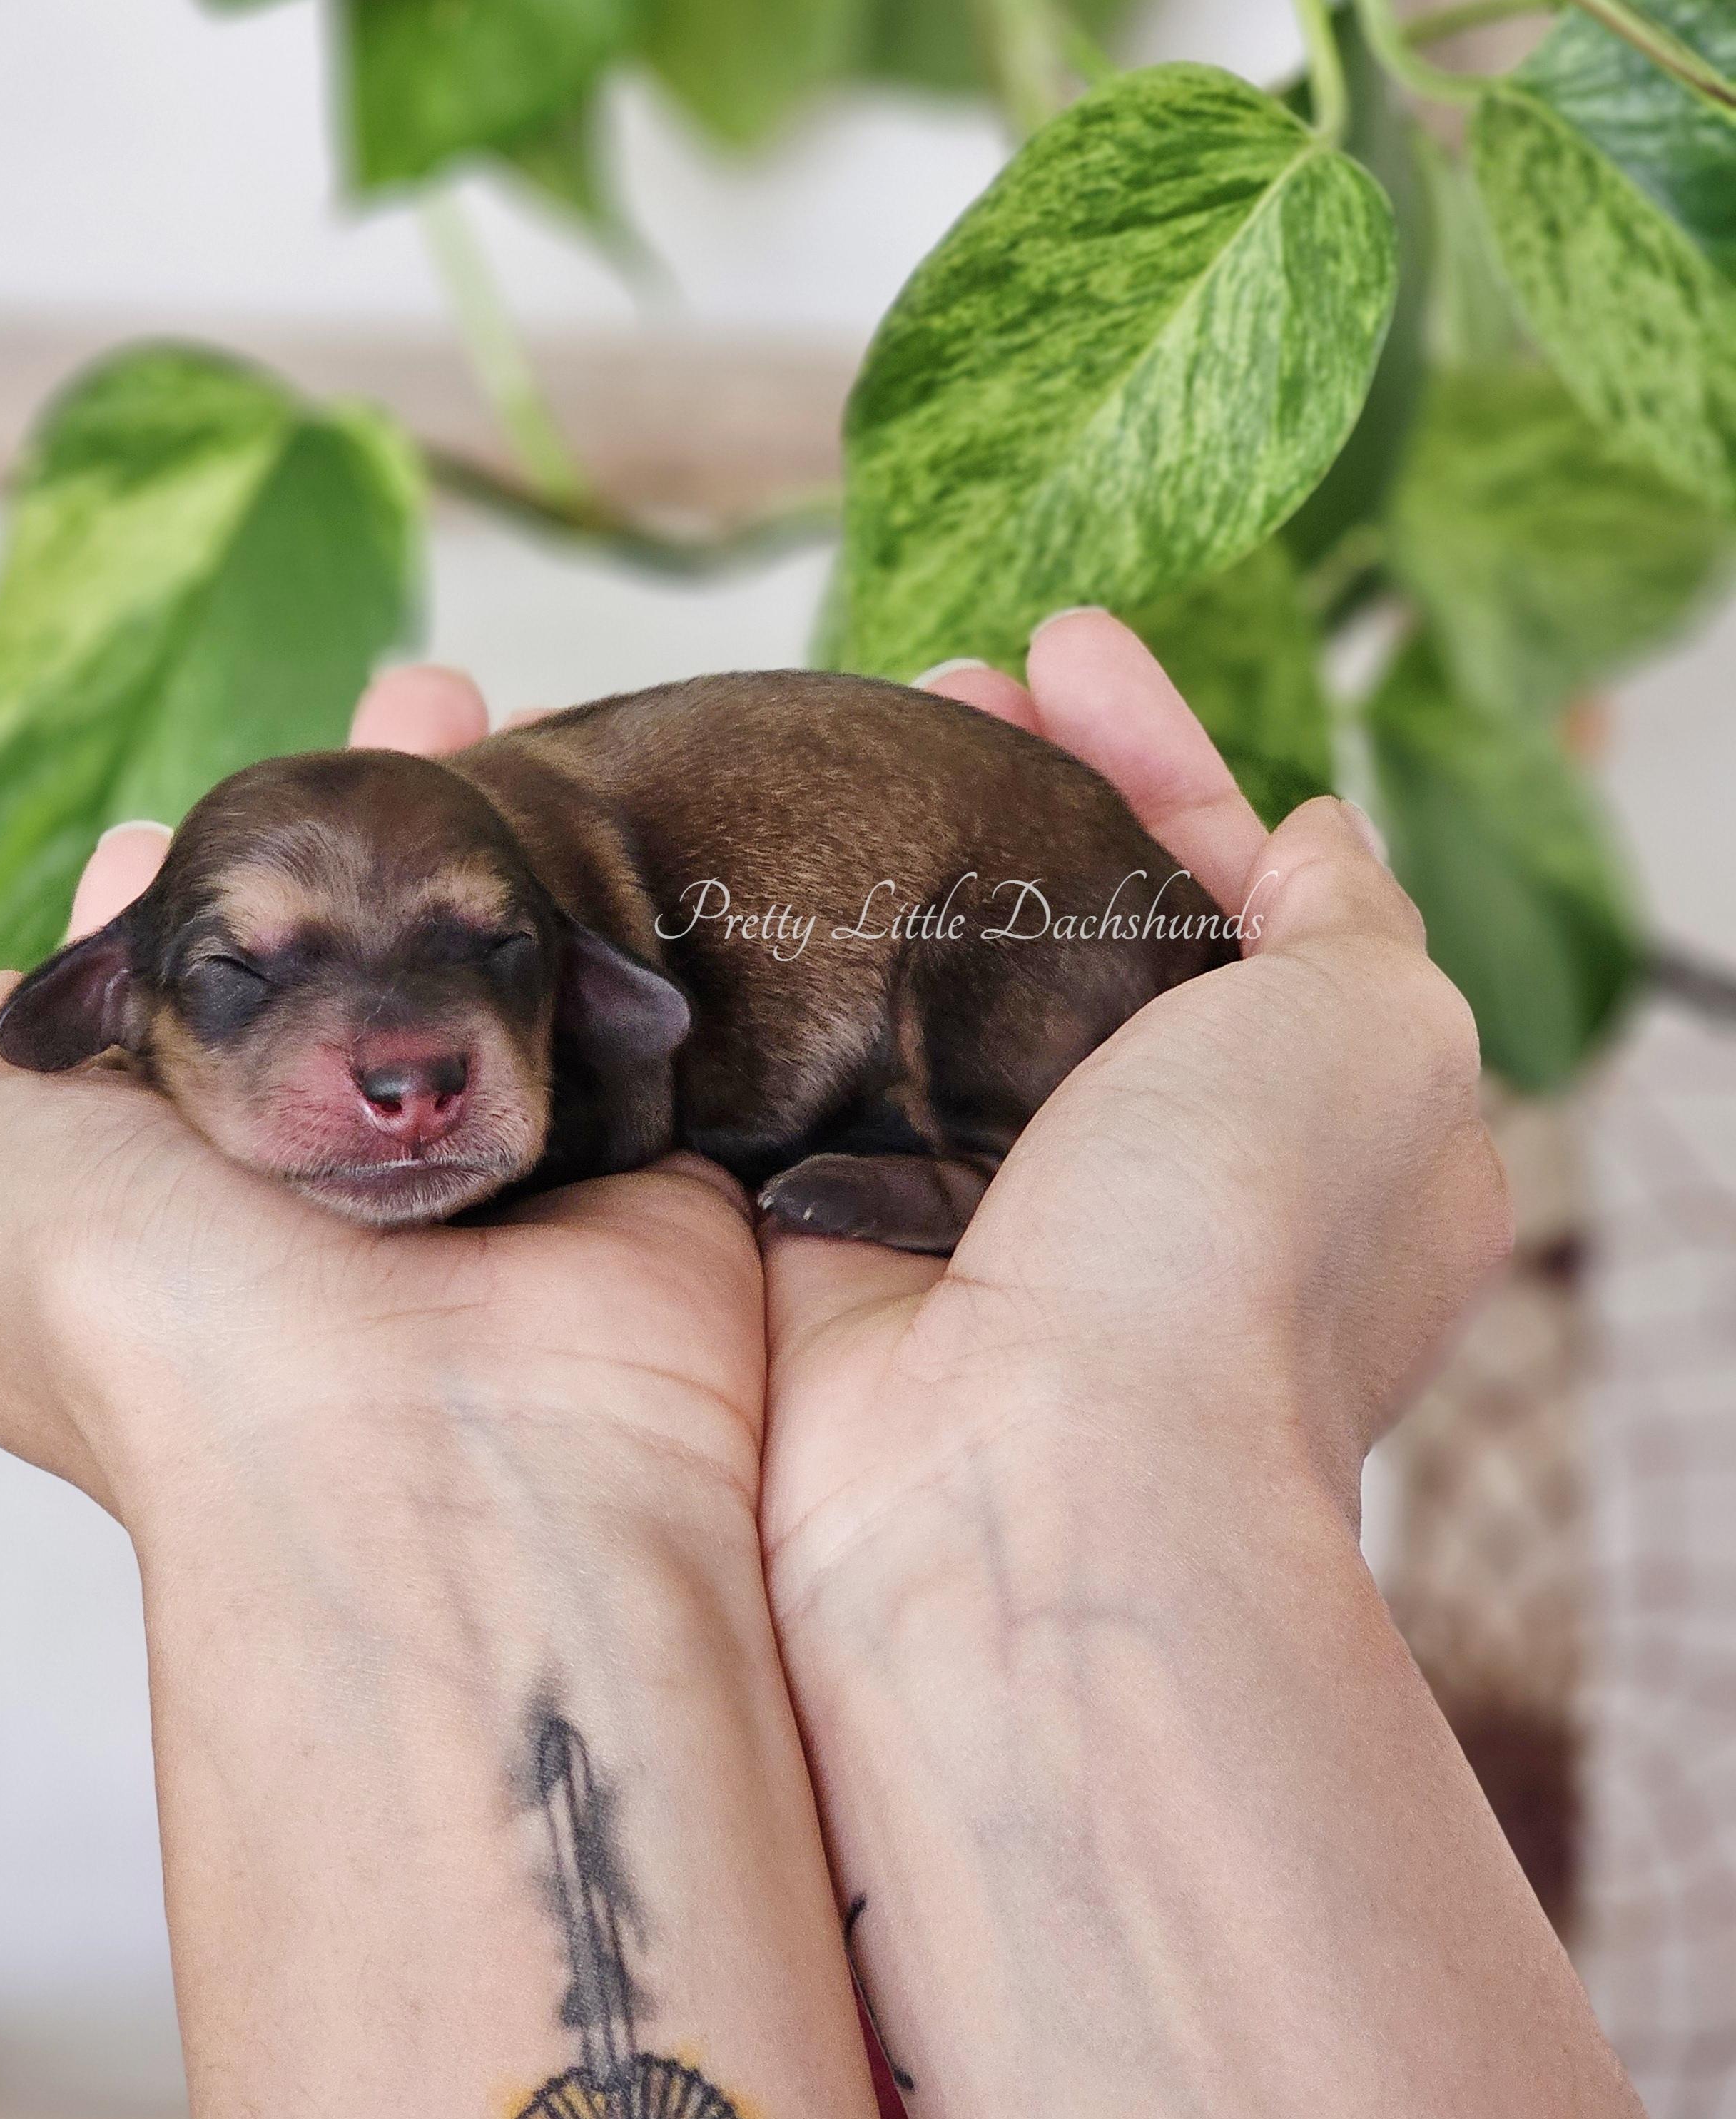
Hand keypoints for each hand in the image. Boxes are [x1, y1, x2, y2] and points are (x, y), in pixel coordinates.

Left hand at [0, 666, 762, 1540]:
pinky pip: (599, 1010)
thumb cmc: (157, 1317)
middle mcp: (310, 1190)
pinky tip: (587, 801)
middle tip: (411, 696)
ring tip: (477, 695)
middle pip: (334, 957)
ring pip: (467, 960)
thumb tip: (52, 1002)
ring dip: (488, 828)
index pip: (161, 1019)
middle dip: (354, 817)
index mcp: (153, 1201)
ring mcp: (474, 1181)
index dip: (162, 902)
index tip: (169, 822)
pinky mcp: (618, 1173)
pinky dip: (594, 911)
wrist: (416, 1452)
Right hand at [759, 613, 1512, 1612]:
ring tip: (809, 741)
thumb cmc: (1236, 1247)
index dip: (1155, 753)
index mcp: (1316, 1121)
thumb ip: (1351, 916)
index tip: (1060, 644)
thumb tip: (1317, 835)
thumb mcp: (1381, 1028)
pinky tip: (737, 875)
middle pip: (1074, 921)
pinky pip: (817, 1065)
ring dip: (884, 860)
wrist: (1037, 1474)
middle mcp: (1155, 1167)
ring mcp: (993, 1203)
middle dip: (1006, 785)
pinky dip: (783, 970)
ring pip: (938, 982)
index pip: (1238, 888)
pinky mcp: (850, 1239)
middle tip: (920, 680)